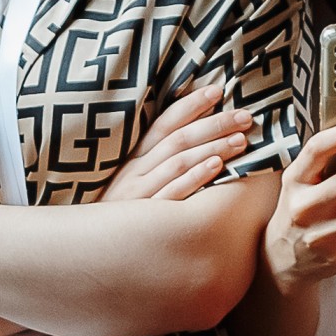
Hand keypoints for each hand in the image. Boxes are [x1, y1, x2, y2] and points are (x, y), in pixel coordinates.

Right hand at [102, 82, 251, 203]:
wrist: (89, 245)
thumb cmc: (121, 209)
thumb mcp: (131, 179)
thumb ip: (157, 158)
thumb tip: (193, 134)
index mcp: (134, 156)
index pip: (165, 122)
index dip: (191, 104)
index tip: (217, 90)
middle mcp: (135, 168)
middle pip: (179, 138)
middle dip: (214, 124)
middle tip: (245, 116)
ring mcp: (140, 190)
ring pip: (179, 161)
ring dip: (212, 147)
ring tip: (241, 140)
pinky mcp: (146, 214)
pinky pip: (173, 192)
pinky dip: (195, 176)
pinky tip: (217, 165)